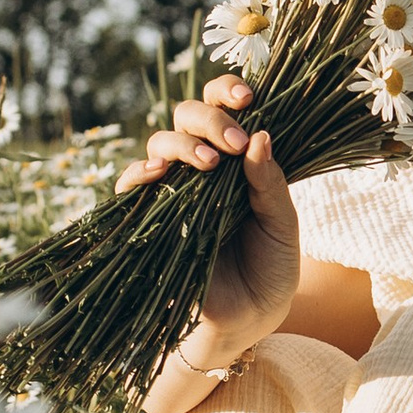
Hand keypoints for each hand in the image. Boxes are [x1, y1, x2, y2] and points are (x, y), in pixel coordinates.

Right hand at [115, 76, 302, 352]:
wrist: (248, 320)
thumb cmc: (270, 269)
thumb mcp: (282, 225)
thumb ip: (271, 183)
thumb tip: (261, 135)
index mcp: (237, 158)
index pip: (224, 107)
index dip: (228, 92)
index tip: (248, 98)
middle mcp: (202, 166)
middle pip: (187, 115)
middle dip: (210, 119)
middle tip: (234, 144)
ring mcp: (173, 190)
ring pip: (160, 143)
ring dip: (181, 145)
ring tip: (208, 164)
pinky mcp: (149, 218)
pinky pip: (131, 185)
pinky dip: (138, 173)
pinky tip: (156, 175)